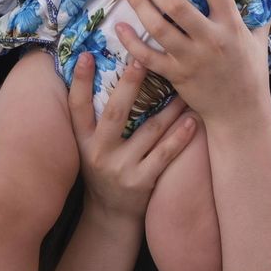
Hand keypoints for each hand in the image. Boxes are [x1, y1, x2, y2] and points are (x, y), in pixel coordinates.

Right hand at [68, 53, 197, 221]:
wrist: (110, 215)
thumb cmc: (102, 169)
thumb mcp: (88, 147)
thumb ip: (94, 118)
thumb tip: (100, 73)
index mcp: (83, 140)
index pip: (77, 107)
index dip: (80, 82)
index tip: (86, 55)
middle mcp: (99, 152)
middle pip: (114, 113)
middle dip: (128, 85)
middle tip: (142, 59)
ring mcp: (121, 168)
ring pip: (149, 130)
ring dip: (169, 106)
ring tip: (184, 84)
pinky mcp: (142, 182)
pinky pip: (165, 154)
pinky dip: (180, 135)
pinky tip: (192, 119)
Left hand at [117, 0, 270, 124]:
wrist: (241, 114)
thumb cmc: (251, 75)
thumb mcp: (259, 41)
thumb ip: (258, 14)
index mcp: (231, 25)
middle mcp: (211, 39)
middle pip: (177, 6)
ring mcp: (192, 59)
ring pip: (160, 29)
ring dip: (140, 7)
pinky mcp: (177, 76)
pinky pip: (148, 58)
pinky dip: (131, 43)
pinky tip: (119, 28)